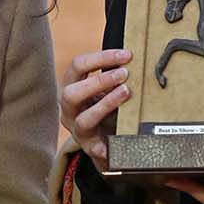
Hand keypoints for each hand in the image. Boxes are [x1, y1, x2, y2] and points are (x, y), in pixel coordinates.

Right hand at [59, 49, 133, 171]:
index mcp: (72, 88)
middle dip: (98, 82)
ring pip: (83, 120)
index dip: (100, 58)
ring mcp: (77, 130)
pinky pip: (94, 148)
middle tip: (124, 74)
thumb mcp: (105, 90)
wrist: (102, 140)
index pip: (77, 66)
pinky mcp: (89, 148)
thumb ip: (114, 77)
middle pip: (71, 94)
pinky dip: (102, 147)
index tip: (126, 55)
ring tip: (126, 93)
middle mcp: (69, 109)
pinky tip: (111, 145)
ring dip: (105, 104)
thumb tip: (134, 59)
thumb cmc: (104, 109)